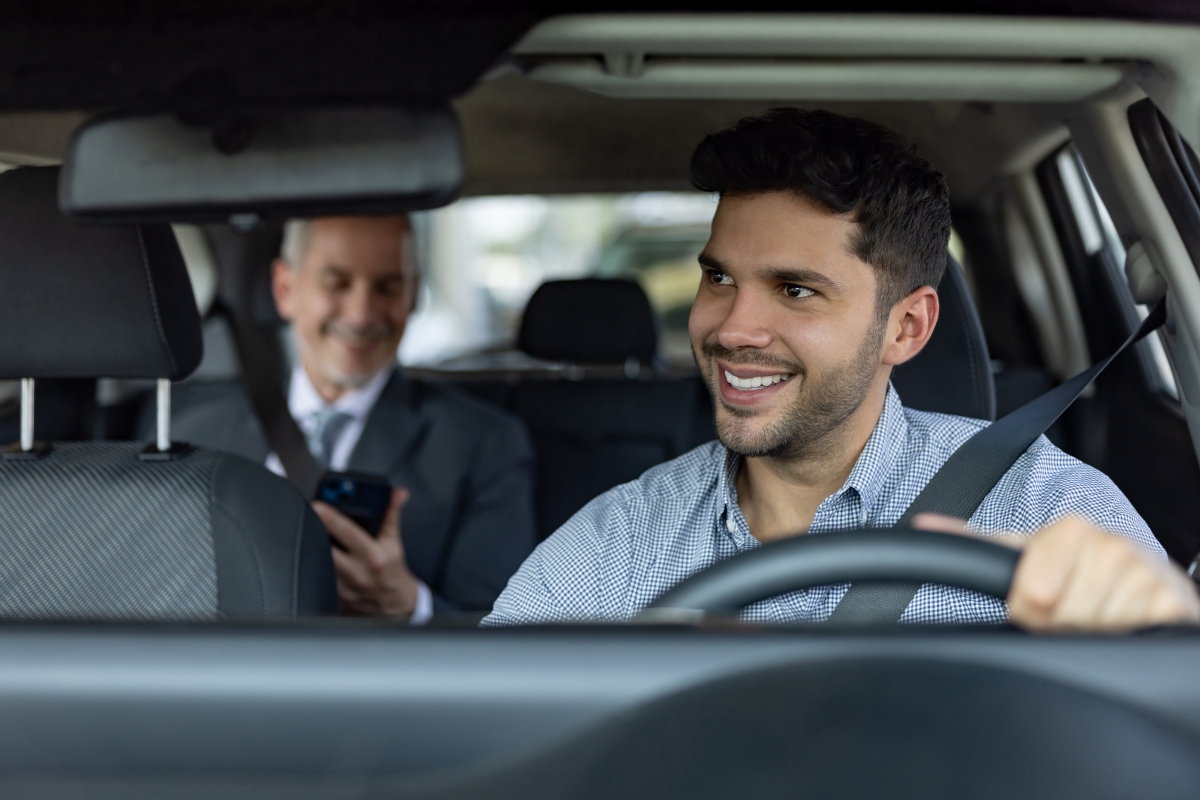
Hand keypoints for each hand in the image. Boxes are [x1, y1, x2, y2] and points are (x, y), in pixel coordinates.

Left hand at [313, 487, 420, 618]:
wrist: (396, 603)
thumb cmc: (393, 571)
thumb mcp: (394, 542)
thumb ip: (392, 515)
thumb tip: (397, 494)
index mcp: (374, 556)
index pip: (349, 533)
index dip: (332, 518)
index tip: (318, 505)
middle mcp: (358, 572)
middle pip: (327, 548)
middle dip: (316, 530)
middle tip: (307, 515)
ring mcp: (345, 587)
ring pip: (320, 564)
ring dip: (314, 547)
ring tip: (310, 533)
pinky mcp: (336, 597)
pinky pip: (320, 579)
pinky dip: (316, 565)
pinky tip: (315, 555)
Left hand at [913, 513, 1199, 631]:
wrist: (1148, 579)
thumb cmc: (1078, 569)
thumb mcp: (1028, 551)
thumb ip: (976, 542)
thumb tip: (920, 524)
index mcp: (1068, 531)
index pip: (1031, 595)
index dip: (1029, 611)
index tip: (1039, 602)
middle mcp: (1108, 544)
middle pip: (1061, 619)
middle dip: (1061, 626)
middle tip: (1073, 611)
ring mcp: (1144, 572)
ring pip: (1095, 632)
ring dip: (1094, 635)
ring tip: (1099, 615)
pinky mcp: (1173, 602)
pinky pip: (1135, 638)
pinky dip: (1128, 640)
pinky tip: (1127, 621)